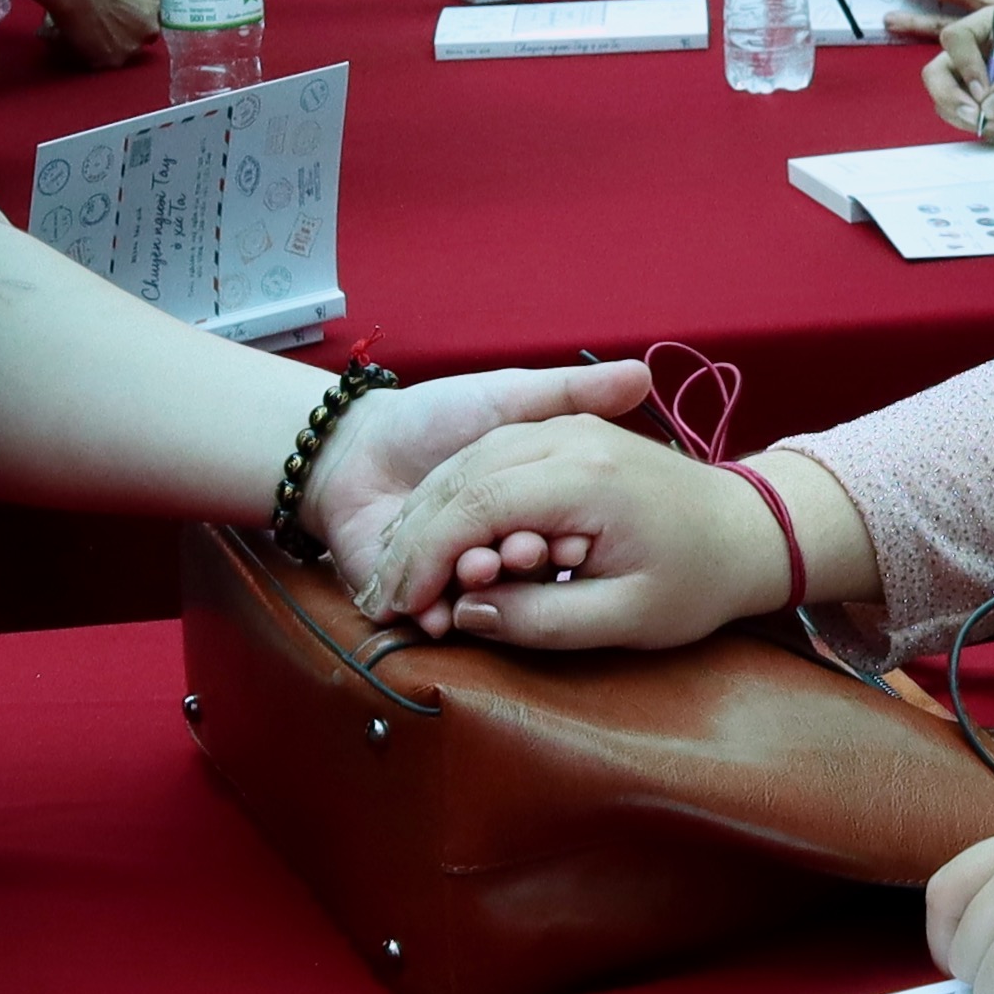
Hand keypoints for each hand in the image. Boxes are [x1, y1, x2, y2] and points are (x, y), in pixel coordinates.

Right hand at [16, 0, 159, 70]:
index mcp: (153, 11)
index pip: (151, 24)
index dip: (136, 23)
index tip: (123, 19)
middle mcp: (146, 32)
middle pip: (137, 41)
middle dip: (123, 36)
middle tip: (104, 24)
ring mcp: (127, 48)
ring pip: (119, 53)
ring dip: (108, 46)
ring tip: (90, 32)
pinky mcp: (107, 60)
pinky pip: (101, 62)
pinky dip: (92, 54)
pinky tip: (81, 40)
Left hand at [291, 357, 655, 599]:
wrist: (351, 445)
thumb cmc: (438, 414)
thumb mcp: (511, 396)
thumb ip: (571, 391)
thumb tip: (642, 373)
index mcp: (534, 507)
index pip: (563, 527)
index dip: (567, 536)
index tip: (573, 536)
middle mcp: (503, 546)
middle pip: (526, 564)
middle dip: (525, 560)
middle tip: (524, 551)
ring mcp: (461, 577)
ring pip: (484, 595)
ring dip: (483, 586)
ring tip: (476, 569)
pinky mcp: (418, 601)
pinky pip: (434, 620)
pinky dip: (436, 617)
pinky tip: (436, 612)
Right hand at [361, 412, 814, 640]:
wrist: (748, 529)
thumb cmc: (697, 581)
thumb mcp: (626, 619)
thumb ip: (541, 619)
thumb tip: (466, 614)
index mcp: (587, 478)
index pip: (476, 506)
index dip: (428, 558)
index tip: (406, 606)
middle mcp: (570, 437)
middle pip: (460, 479)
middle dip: (414, 542)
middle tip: (387, 602)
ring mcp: (564, 427)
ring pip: (465, 463)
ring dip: (426, 521)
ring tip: (402, 582)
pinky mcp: (560, 432)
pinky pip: (486, 458)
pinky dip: (452, 501)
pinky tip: (436, 546)